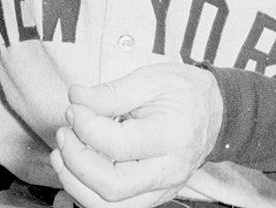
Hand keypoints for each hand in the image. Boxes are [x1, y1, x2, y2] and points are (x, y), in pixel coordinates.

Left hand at [49, 63, 223, 206]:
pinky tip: (74, 166)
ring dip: (75, 181)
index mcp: (173, 136)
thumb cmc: (182, 92)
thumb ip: (110, 92)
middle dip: (76, 160)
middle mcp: (169, 171)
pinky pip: (113, 207)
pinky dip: (85, 191)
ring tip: (62, 151)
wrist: (213, 111)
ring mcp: (161, 189)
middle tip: (65, 131)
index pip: (119, 145)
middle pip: (112, 186)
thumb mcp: (148, 79)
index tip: (74, 108)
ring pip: (109, 206)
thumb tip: (76, 98)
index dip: (86, 127)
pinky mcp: (151, 195)